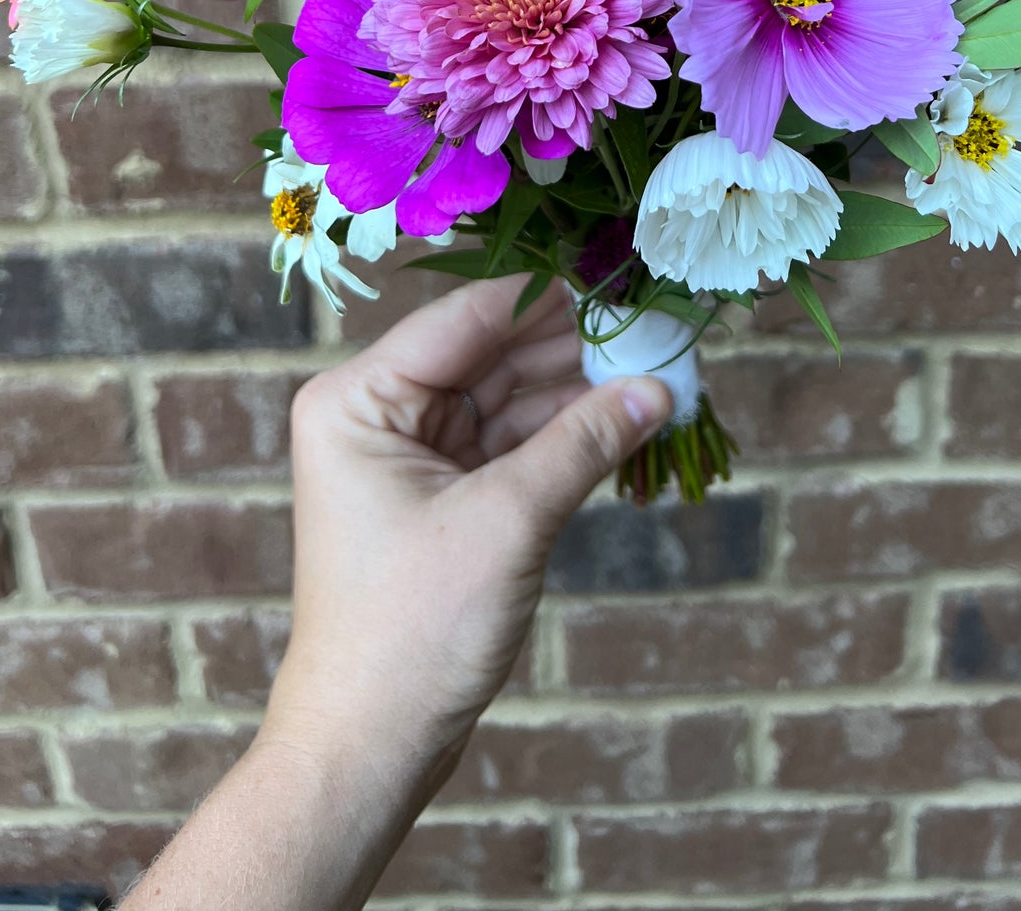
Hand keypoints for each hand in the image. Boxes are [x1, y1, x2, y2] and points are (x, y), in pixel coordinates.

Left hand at [258, 273, 672, 825]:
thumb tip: (661, 387)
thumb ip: (583, 443)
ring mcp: (408, 455)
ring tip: (656, 369)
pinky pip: (510, 445)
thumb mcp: (508, 521)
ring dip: (576, 391)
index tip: (620, 277)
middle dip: (572, 346)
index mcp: (359, 398)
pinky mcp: (440, 497)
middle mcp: (377, 413)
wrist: (371, 744)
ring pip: (506, 399)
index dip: (547, 297)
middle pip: (489, 354)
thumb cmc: (413, 629)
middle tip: (655, 327)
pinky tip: (625, 419)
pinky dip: (563, 436)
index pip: (466, 319)